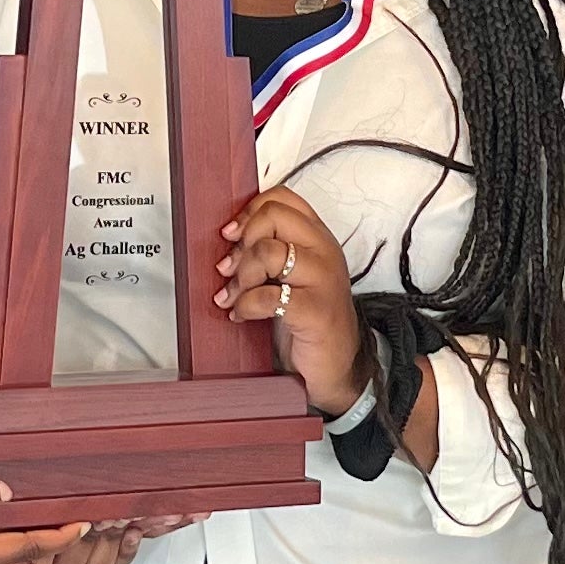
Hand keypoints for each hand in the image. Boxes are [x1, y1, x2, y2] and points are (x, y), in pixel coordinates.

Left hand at [218, 187, 365, 412]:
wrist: (337, 365)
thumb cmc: (308, 318)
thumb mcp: (292, 275)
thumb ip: (271, 249)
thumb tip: (228, 238)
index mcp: (318, 237)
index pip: (283, 198)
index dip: (250, 211)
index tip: (231, 235)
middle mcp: (325, 251)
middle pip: (273, 217)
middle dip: (242, 244)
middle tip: (229, 271)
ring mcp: (324, 280)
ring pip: (268, 252)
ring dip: (239, 278)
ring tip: (232, 297)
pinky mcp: (316, 311)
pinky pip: (266, 296)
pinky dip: (244, 306)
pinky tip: (239, 316)